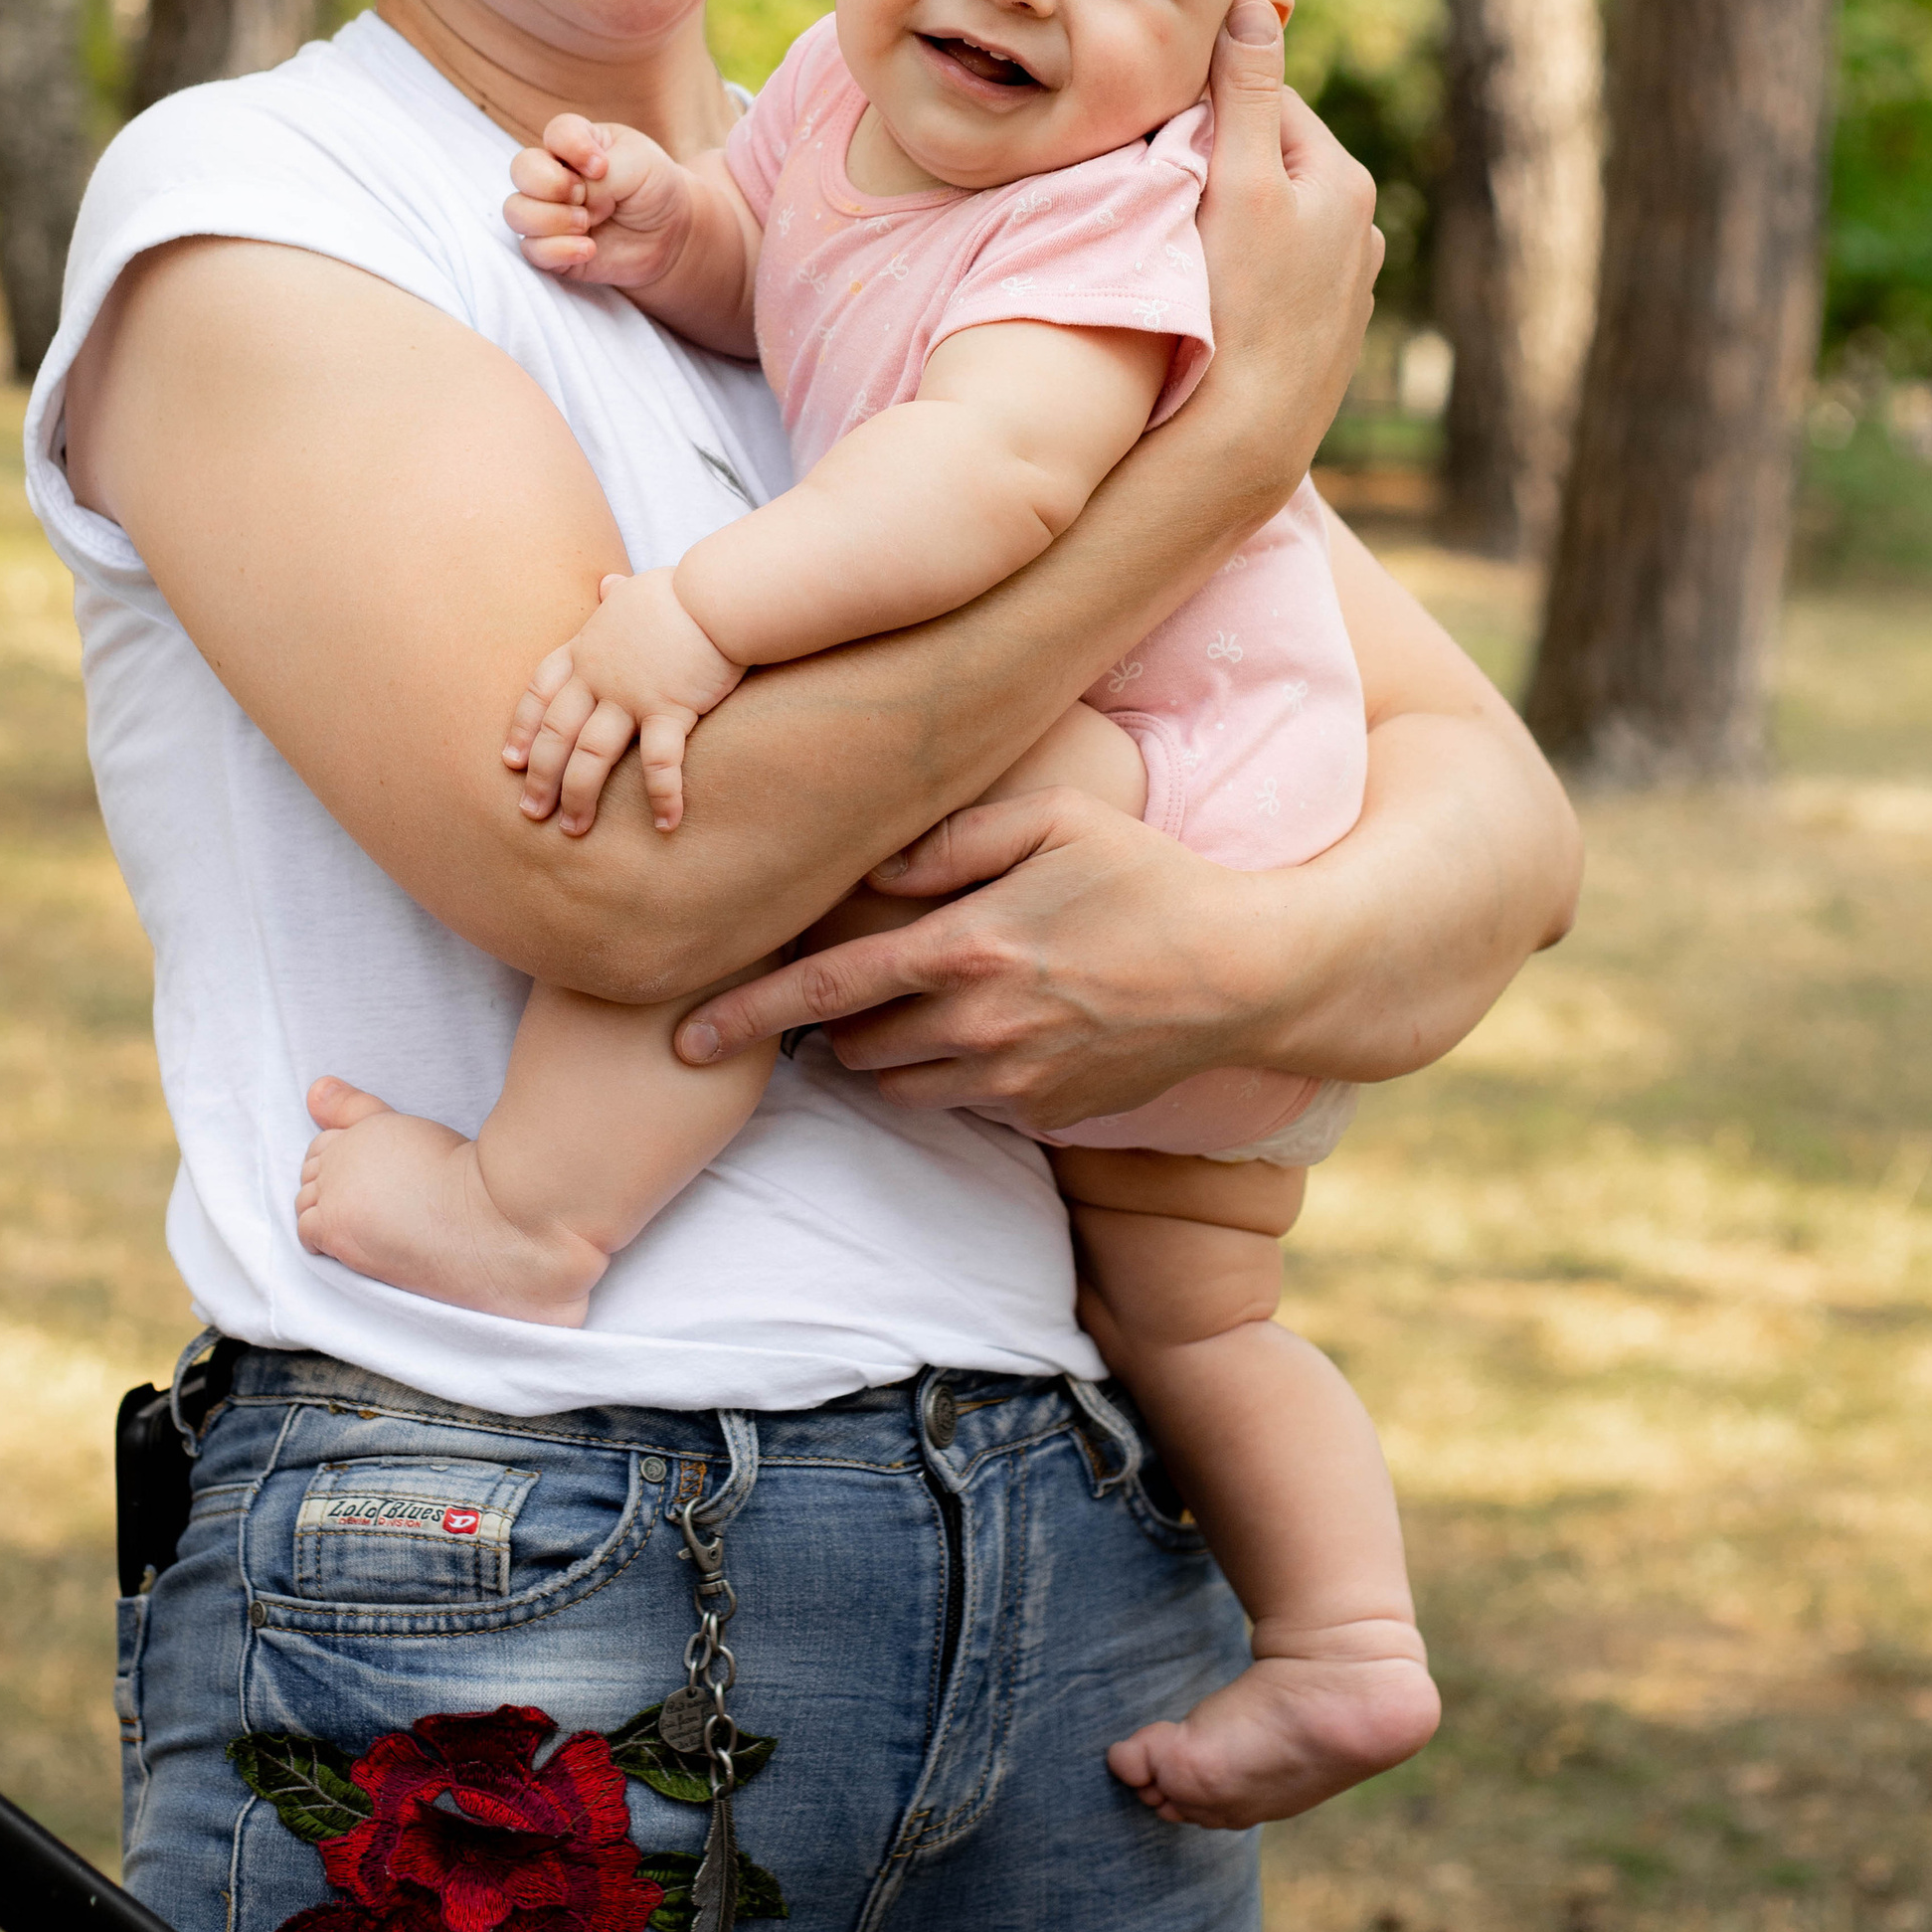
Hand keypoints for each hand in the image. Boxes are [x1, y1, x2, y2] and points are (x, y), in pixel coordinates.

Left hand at [502, 565, 746, 836]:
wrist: (715, 594)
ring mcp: (631, 695)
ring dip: (579, 795)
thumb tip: (607, 584)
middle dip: (540, 775)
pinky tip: (667, 824)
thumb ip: (617, 596)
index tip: (510, 761)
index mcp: (587, 649)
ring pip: (591, 755)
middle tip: (531, 812)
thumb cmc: (681, 592)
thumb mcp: (637, 590)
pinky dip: (662, 796)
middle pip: (556, 732)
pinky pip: (659, 763)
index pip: (541, 692)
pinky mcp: (669, 709)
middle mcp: (599, 676)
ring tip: (572, 830)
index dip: (523, 728)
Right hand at [504, 114, 693, 290]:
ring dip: (552, 219)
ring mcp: (548, 211)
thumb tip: (575, 201)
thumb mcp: (640, 166)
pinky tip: (589, 249)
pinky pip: (530, 250)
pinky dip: (559, 250)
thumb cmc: (653, 188)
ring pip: (516, 211)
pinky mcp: (550, 247)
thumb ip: (602, 176)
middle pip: (521, 168)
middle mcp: (554, 173)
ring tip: (588, 223)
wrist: (670, 235)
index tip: (602, 166)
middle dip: (553, 185)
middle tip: (585, 196)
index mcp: (576, 143)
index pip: (555, 132)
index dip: (573, 149)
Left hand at [670, 786, 1286, 1122]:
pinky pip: (968, 1104)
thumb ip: (952, 839)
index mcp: (967, 949)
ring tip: (918, 1008)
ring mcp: (1015, 1080)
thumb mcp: (1055, 818)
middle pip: (854, 1048)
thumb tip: (877, 867)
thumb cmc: (1149, 875)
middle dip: (833, 1026)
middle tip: (847, 988)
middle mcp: (980, 1027)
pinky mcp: (1048, 1113)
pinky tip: (998, 1027)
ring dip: (886, 1057)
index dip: (746, 1017)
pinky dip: (957, 1075)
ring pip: (900, 1089)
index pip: (827, 992)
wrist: (1246, 971)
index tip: (685, 1036)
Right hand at [1190, 0, 1382, 499]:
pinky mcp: (1322, 334)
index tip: (1154, 114)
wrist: (1249, 435)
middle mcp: (1361, 230)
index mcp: (1345, 181)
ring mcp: (1345, 286)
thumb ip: (1244, 92)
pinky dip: (1239, 270)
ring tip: (1173, 237)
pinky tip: (1203, 294)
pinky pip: (1271, 275)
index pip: (1267, 103)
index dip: (1206, 101)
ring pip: (1269, 219)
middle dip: (1217, 158)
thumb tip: (1258, 1)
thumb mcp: (1238, 182)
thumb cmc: (1239, 303)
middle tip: (1151, 177)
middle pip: (1270, 162)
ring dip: (1226, 215)